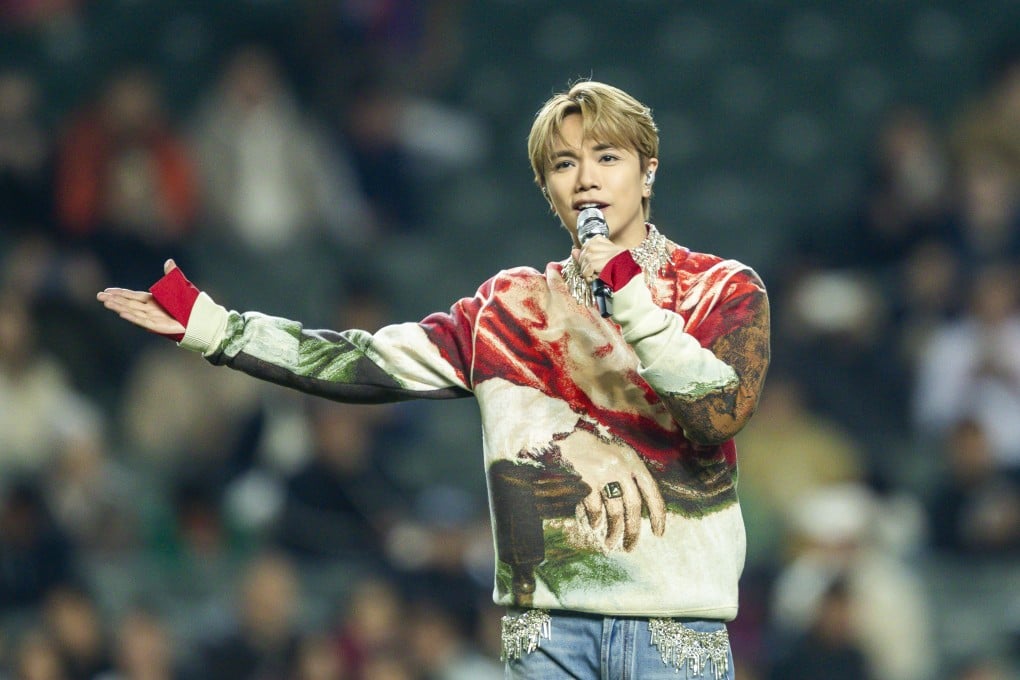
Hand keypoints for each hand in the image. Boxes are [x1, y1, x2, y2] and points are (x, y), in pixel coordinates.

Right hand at [96, 259, 184, 335]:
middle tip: (99, 296)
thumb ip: (172, 275)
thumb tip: (169, 261)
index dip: (120, 293)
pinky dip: (131, 317)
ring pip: (131, 311)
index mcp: (153, 301)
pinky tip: (121, 312)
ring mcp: (152, 318)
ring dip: (118, 307)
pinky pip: (142, 321)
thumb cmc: (190, 306)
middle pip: (128, 303)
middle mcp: (150, 310)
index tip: (107, 291)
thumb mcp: (180, 286)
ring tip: (106, 302)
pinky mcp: (157, 326)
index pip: (132, 296)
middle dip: (114, 300)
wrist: (200, 320)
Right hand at [557, 427, 666, 550]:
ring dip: (614, 531)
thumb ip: (632, 475)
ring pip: (615, 511)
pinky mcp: (586, 480)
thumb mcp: (620, 455)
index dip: (658, 515)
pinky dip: (596, 520)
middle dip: (633, 530)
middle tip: (630, 547)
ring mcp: (603, 474)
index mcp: (633, 461)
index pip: (652, 492)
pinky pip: (596, 507)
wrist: (566, 434)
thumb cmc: (595, 448)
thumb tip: (642, 508)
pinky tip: (595, 525)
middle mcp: (621, 467)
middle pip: (634, 506)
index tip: (658, 534)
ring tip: (610, 543)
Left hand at [571, 237, 625, 282]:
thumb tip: (574, 251)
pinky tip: (594, 279)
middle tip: (589, 273)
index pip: (595, 240)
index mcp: (616, 249)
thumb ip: (588, 258)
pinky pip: (589, 266)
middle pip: (588, 247)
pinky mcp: (607, 263)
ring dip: (585, 270)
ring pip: (587, 257)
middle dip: (583, 261)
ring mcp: (612, 255)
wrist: (629, 292)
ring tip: (593, 277)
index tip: (588, 263)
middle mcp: (615, 250)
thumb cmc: (616, 284)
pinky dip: (588, 274)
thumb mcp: (601, 269)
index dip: (587, 251)